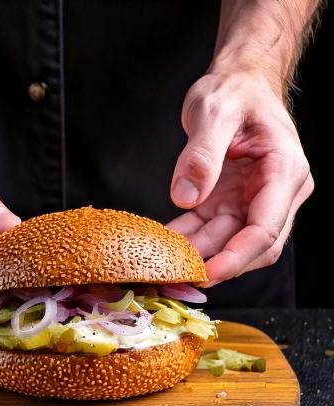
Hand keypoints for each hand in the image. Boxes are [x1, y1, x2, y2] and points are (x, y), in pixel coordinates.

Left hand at [167, 72, 312, 285]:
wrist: (237, 84)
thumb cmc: (235, 91)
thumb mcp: (214, 111)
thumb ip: (202, 154)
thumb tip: (186, 196)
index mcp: (283, 171)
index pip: (266, 227)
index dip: (238, 257)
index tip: (208, 273)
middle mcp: (273, 192)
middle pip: (251, 244)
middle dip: (218, 264)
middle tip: (181, 277)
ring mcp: (251, 199)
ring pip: (227, 241)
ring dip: (199, 254)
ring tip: (166, 263)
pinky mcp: (229, 201)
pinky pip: (209, 228)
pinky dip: (189, 238)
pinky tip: (166, 244)